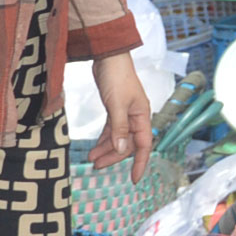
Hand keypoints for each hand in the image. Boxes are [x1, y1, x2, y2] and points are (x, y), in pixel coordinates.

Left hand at [89, 53, 157, 184]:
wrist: (109, 56)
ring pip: (118, 138)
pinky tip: (95, 146)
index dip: (139, 163)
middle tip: (97, 166)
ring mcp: (126, 113)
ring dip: (106, 149)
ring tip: (91, 158)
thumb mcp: (116, 105)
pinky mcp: (115, 109)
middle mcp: (136, 117)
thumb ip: (119, 129)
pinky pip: (111, 130)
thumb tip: (121, 150)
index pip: (144, 146)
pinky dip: (104, 139)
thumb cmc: (116, 77)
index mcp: (142, 116)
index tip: (134, 179)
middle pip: (128, 144)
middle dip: (114, 157)